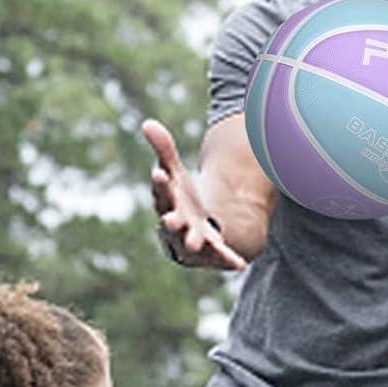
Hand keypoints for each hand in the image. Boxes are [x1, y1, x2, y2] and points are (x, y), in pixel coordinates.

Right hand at [144, 119, 248, 272]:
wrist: (197, 227)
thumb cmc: (181, 199)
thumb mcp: (174, 172)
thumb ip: (164, 151)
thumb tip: (147, 122)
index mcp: (167, 204)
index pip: (161, 192)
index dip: (161, 183)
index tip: (160, 172)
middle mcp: (177, 226)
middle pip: (172, 223)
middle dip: (171, 221)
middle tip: (169, 220)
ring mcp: (194, 240)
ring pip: (192, 242)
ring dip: (193, 241)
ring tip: (194, 240)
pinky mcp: (213, 252)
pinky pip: (221, 256)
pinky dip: (229, 260)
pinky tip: (240, 263)